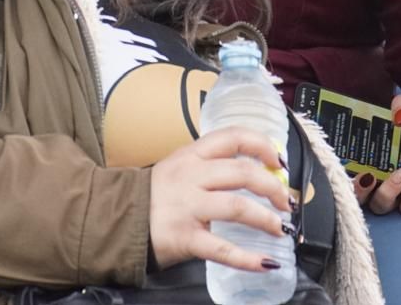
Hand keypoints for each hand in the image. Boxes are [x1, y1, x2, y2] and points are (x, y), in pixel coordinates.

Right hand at [149, 128, 292, 270]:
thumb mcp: (179, 167)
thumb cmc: (155, 195)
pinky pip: (222, 248)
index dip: (262, 146)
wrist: (114, 220)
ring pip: (238, 207)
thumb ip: (211, 166)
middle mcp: (192, 177)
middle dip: (273, 187)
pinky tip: (266, 262)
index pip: (233, 137)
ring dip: (267, 219)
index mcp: (192, 156)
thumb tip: (256, 173)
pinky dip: (248, 258)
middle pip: (243, 173)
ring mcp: (188, 208)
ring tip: (280, 228)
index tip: (279, 162)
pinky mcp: (185, 238)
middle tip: (286, 202)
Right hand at [350, 95, 400, 215]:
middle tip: (367, 175)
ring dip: (386, 192)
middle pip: (359, 194)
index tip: (341, 160)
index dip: (341, 167)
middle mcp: (384, 177)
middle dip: (357, 189)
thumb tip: (397, 115)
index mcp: (378, 154)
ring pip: (382, 205)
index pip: (350, 164)